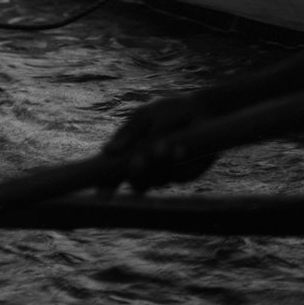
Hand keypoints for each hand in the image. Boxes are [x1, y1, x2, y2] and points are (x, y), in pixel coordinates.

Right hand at [100, 93, 217, 193]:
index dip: (106, 186)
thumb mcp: (144, 116)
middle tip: (138, 161)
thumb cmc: (167, 110)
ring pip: (157, 181)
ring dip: (159, 165)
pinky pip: (178, 177)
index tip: (102, 195)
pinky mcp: (186, 174)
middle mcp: (147, 168)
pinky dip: (177, 163)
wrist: (200, 109)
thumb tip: (107, 152)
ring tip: (165, 146)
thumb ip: (128, 134)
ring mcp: (166, 172)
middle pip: (136, 184)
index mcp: (130, 154)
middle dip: (136, 175)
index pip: (113, 175)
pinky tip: (181, 148)